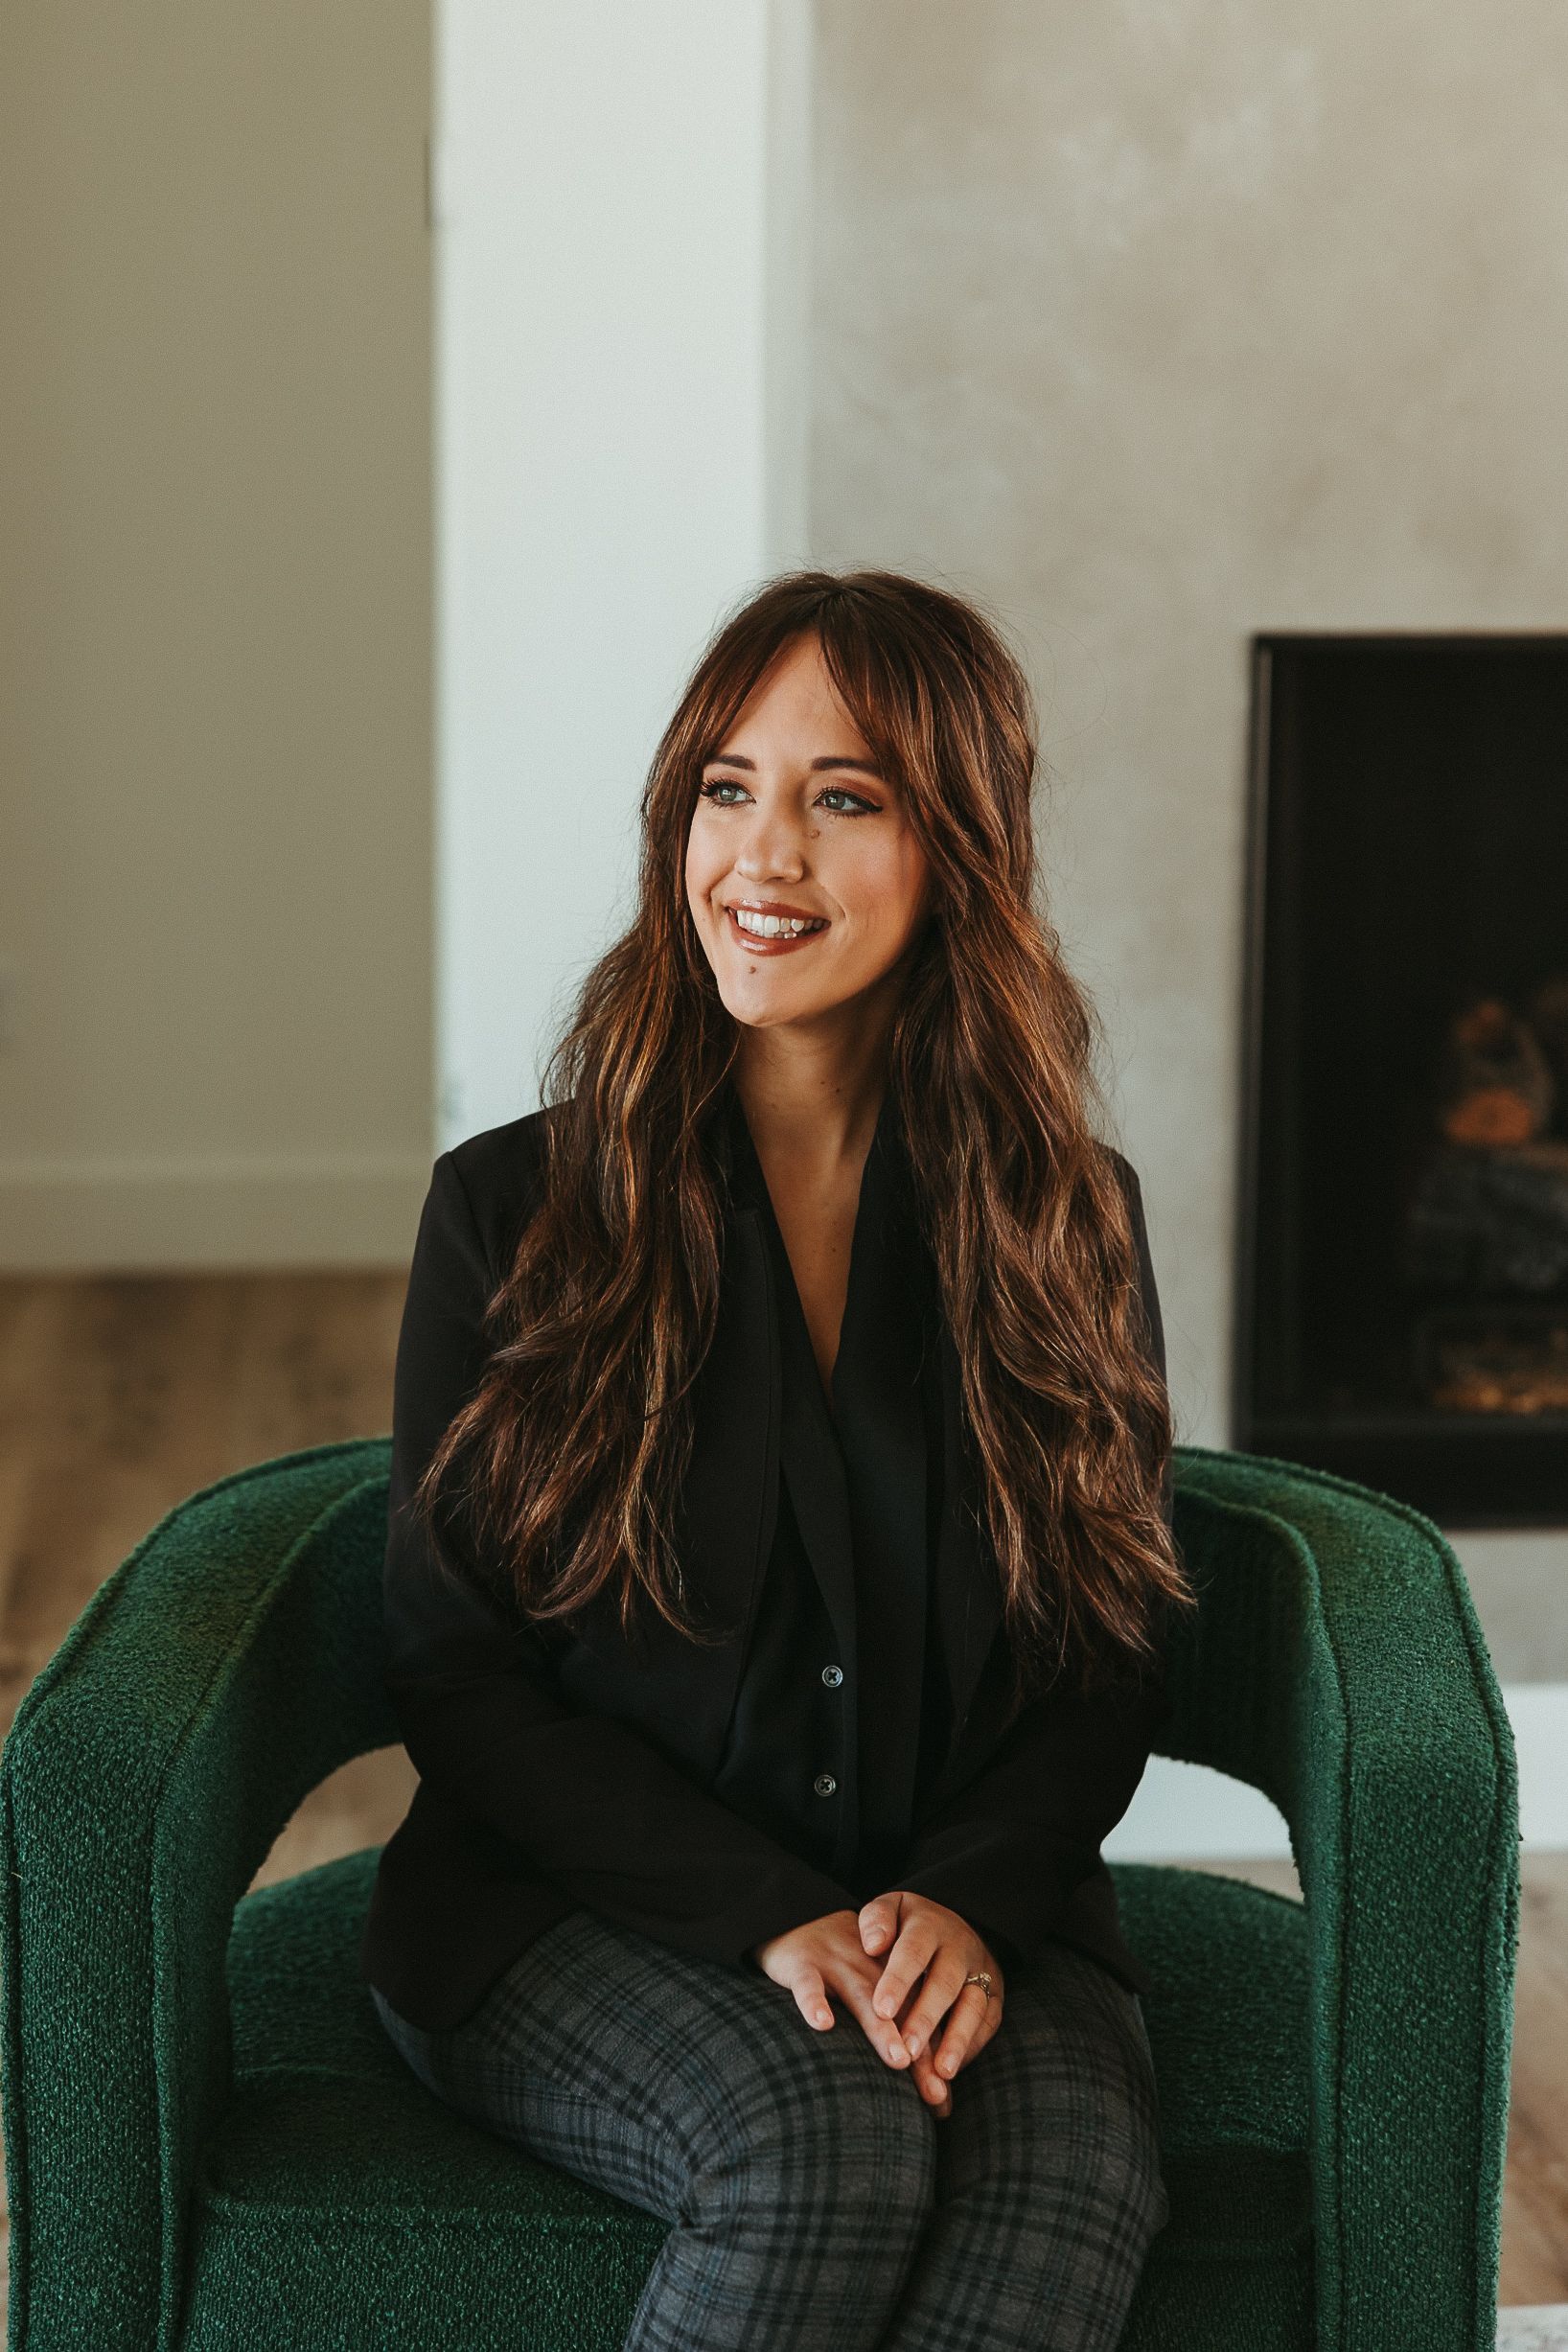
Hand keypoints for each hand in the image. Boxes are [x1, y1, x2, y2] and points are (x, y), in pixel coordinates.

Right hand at [749, 1909, 950, 2102]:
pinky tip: (823, 2023)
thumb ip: (899, 2038)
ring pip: (863, 1997)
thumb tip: (938, 2101)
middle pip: (901, 2012)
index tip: (944, 2101)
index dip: (933, 2059)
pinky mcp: (803, 1963)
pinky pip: (809, 1984)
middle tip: (935, 2090)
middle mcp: (871, 1971)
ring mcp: (838, 1965)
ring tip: (899, 2059)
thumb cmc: (840, 1970)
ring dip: (882, 2028)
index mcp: (892, 1979)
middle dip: (919, 2051)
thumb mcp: (871, 1994)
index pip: (918, 2021)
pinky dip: (814, 2001)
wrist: (796, 1919)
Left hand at [857, 1891, 1003, 2098]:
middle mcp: (959, 1946)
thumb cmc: (906, 1925)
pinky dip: (972, 2047)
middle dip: (926, 2018)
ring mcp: (981, 1971)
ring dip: (957, 2040)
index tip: (880, 2011)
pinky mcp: (995, 1994)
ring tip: (940, 2072)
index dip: (898, 1981)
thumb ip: (876, 1920)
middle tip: (907, 2050)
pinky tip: (951, 2070)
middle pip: (944, 1983)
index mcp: (928, 1925)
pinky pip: (988, 2022)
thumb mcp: (890, 1909)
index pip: (913, 1952)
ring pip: (973, 2006)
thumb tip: (872, 1945)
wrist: (951, 1926)